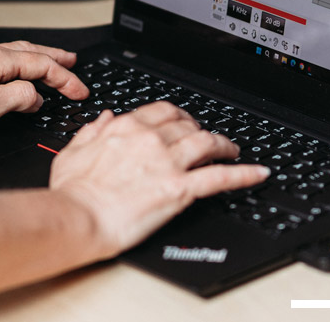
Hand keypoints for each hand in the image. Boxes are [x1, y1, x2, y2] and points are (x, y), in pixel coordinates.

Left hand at [0, 41, 88, 135]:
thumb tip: (36, 97)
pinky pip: (3, 61)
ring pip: (17, 55)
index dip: (66, 79)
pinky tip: (14, 72)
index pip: (43, 66)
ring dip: (39, 58)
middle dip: (57, 59)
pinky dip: (20, 64)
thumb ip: (19, 98)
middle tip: (74, 63)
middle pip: (33, 53)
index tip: (81, 92)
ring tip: (52, 61)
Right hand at [49, 102, 269, 256]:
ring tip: (233, 150)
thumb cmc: (71, 191)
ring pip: (207, 143)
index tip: (185, 123)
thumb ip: (92, 129)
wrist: (77, 217)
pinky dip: (244, 174)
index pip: (163, 111)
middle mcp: (150, 138)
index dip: (180, 117)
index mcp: (126, 127)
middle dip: (201, 129)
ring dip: (224, 145)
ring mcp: (168, 162)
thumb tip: (105, 116)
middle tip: (209, 139)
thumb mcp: (73, 150)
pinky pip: (221, 177)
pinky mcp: (180, 188)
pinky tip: (258, 173)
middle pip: (188, 125)